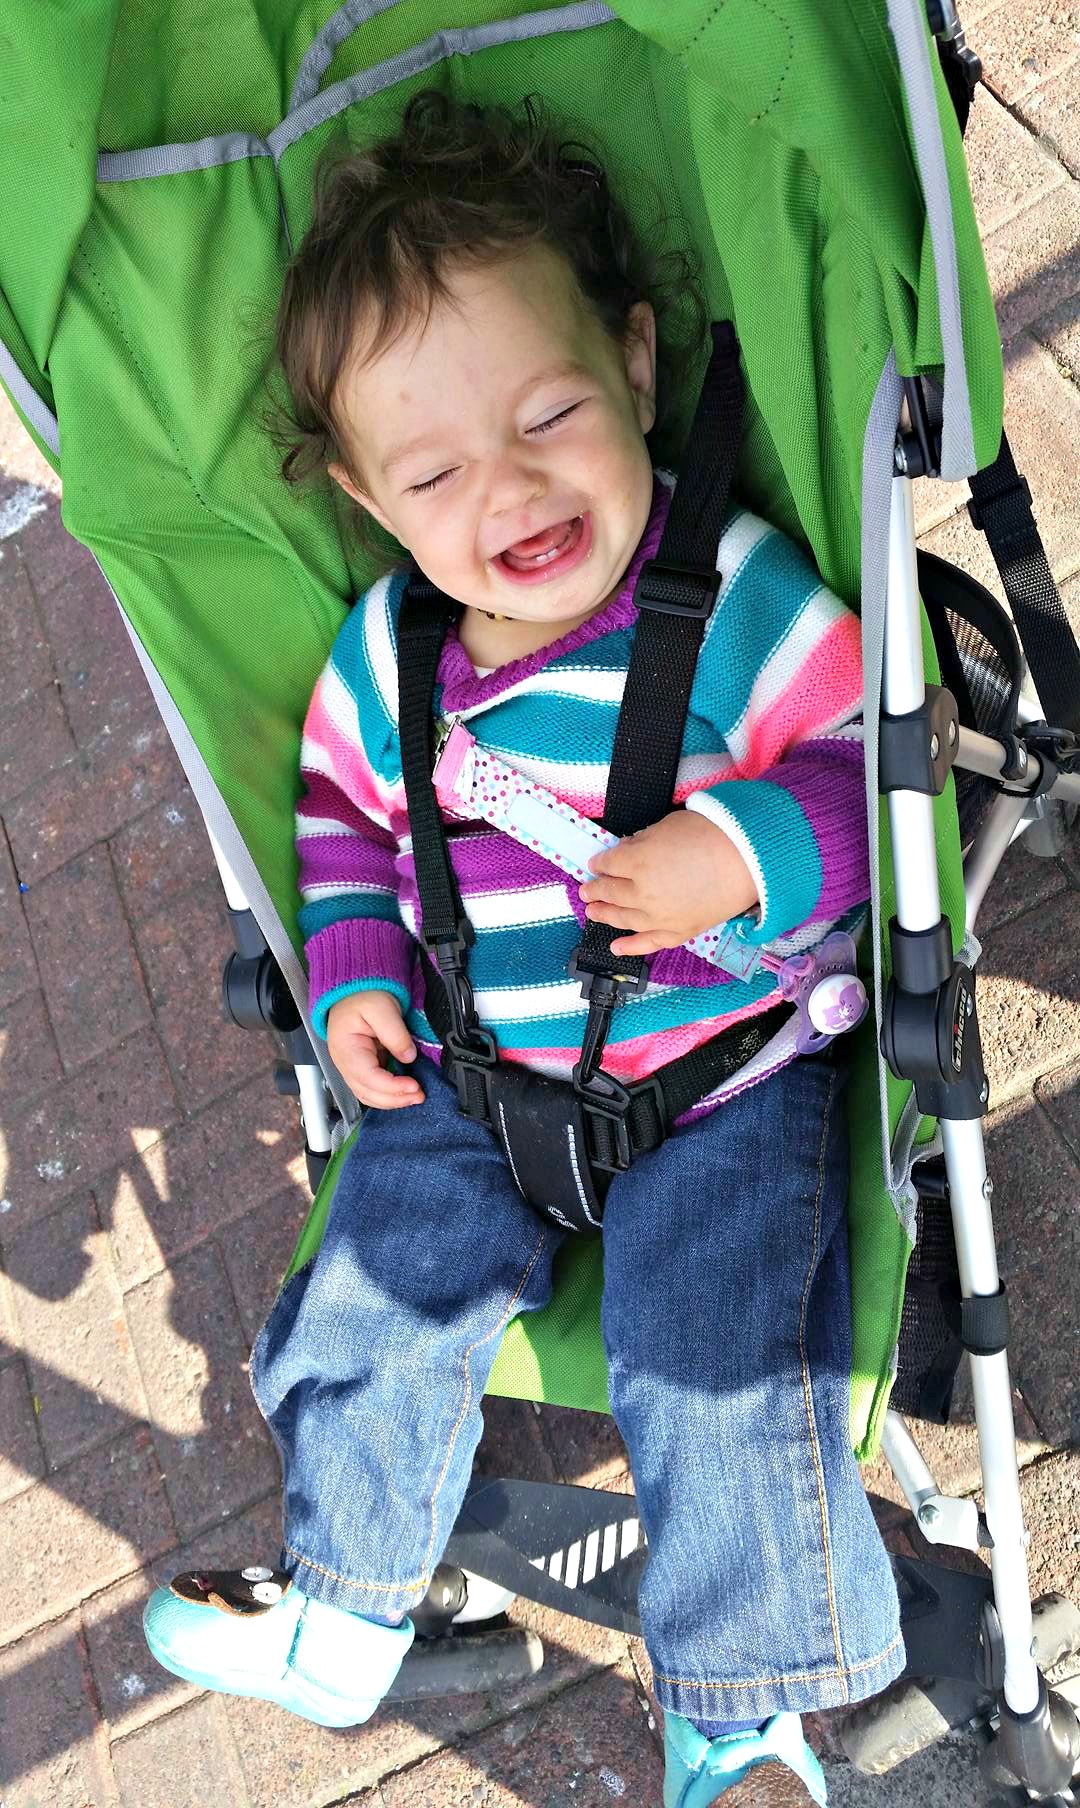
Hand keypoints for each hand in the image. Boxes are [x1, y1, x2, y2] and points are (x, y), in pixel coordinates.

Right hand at [326, 990, 424, 1108]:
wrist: (355, 989)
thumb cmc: (363, 994)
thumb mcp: (382, 1007)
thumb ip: (395, 1033)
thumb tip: (408, 1057)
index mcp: (345, 1047)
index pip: (368, 1077)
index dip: (391, 1086)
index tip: (414, 1086)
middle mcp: (344, 1062)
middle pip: (367, 1092)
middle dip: (394, 1098)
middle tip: (419, 1095)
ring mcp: (351, 1066)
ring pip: (368, 1095)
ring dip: (392, 1100)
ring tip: (414, 1096)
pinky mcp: (361, 1066)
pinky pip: (372, 1088)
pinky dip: (388, 1094)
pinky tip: (404, 1091)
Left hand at [579, 809, 758, 955]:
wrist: (749, 860)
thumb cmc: (711, 834)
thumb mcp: (667, 827)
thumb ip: (642, 841)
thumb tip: (628, 848)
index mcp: (636, 863)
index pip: (609, 864)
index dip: (600, 863)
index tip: (597, 863)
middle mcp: (642, 893)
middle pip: (611, 892)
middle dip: (596, 890)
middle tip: (587, 889)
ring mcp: (659, 916)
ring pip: (623, 918)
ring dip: (604, 914)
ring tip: (592, 912)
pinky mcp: (678, 931)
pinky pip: (649, 943)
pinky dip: (630, 946)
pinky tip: (615, 947)